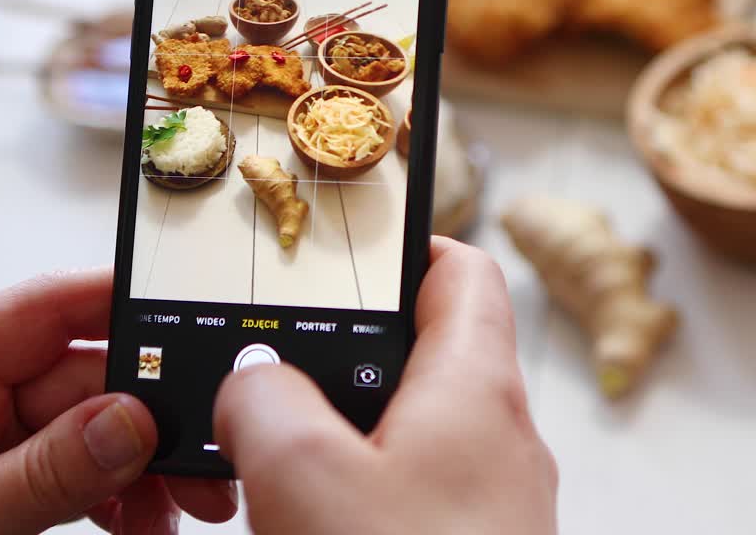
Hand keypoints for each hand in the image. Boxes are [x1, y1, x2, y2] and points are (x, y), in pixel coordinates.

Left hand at [0, 270, 237, 533]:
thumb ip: (32, 477)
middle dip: (156, 414)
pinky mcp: (6, 486)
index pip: (43, 309)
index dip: (121, 301)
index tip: (193, 322)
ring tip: (178, 511)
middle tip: (206, 459)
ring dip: (150, 466)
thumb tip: (128, 421)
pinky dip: (125, 498)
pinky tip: (144, 522)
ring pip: (99, 429)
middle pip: (89, 376)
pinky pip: (84, 473)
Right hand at [214, 238, 557, 534]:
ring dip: (342, 435)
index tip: (348, 251)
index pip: (462, 270)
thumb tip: (253, 383)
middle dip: (345, 359)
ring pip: (412, 432)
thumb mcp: (305, 477)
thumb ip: (266, 404)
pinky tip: (311, 519)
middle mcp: (501, 436)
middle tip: (279, 374)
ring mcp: (494, 497)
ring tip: (274, 463)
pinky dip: (358, 490)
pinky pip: (412, 491)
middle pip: (427, 355)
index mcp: (476, 387)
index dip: (404, 248)